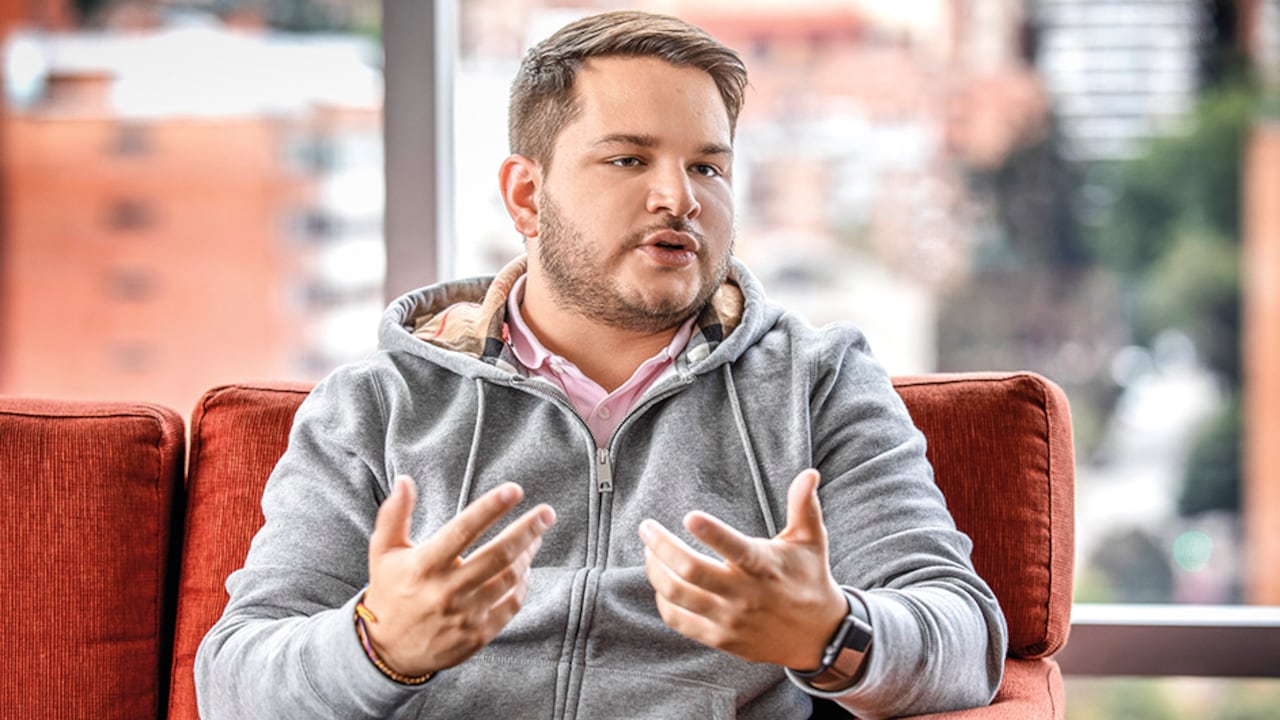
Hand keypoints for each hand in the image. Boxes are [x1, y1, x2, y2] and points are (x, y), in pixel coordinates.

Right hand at [362, 476, 555, 676]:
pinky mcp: (477, 635)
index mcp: (424, 565)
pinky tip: (525, 570)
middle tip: (547, 513)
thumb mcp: (383, 552)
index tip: (514, 490)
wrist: (387, 651)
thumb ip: (394, 515)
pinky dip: (522, 585)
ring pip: (509, 578)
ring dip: (528, 554)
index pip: (463, 530)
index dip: (490, 508)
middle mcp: (446, 590)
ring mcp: (464, 615)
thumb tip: (404, 481)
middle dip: (528, 530)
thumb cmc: (389, 593)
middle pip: (498, 554)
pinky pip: (511, 605)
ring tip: (536, 537)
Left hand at [639, 468, 846, 669]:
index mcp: (765, 566)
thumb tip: (809, 474)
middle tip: (646, 527)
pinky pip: (679, 620)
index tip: (689, 516)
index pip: (735, 548)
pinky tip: (661, 583)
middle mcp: (745, 594)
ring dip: (656, 570)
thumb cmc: (810, 579)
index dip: (712, 533)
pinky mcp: (720, 638)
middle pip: (691, 571)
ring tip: (649, 551)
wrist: (818, 637)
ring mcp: (730, 619)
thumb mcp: (811, 541)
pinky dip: (664, 600)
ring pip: (678, 595)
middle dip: (661, 546)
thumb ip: (804, 506)